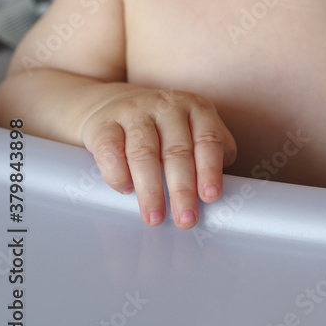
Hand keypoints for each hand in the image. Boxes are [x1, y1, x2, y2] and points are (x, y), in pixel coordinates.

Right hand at [81, 87, 237, 228]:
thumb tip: (220, 187)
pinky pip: (110, 150)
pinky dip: (118, 173)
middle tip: (185, 220)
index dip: (210, 169)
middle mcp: (166, 106)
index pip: (208, 138)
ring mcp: (134, 112)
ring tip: (155, 218)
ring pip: (143, 152)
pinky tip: (125, 190)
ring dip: (150, 189)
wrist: (115, 106)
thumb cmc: (164, 129)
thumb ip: (213, 151)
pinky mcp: (104, 124)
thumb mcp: (194, 130)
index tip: (210, 197)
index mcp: (195, 108)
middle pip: (177, 150)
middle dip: (182, 189)